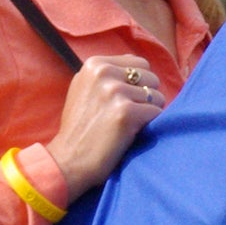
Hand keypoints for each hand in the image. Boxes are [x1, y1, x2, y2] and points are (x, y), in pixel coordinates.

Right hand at [44, 55, 163, 197]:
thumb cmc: (78, 129)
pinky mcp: (126, 112)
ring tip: (131, 126)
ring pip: (156, 96)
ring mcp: (115, 91)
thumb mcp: (84, 89)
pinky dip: (151, 125)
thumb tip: (136, 67)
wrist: (68, 160)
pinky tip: (134, 134)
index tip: (127, 101)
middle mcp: (104, 73)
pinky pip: (157, 113)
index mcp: (95, 64)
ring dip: (150, 113)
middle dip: (147, 97)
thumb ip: (106, 75)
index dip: (140, 84)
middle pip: (151, 78)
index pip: (139, 63)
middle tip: (130, 116)